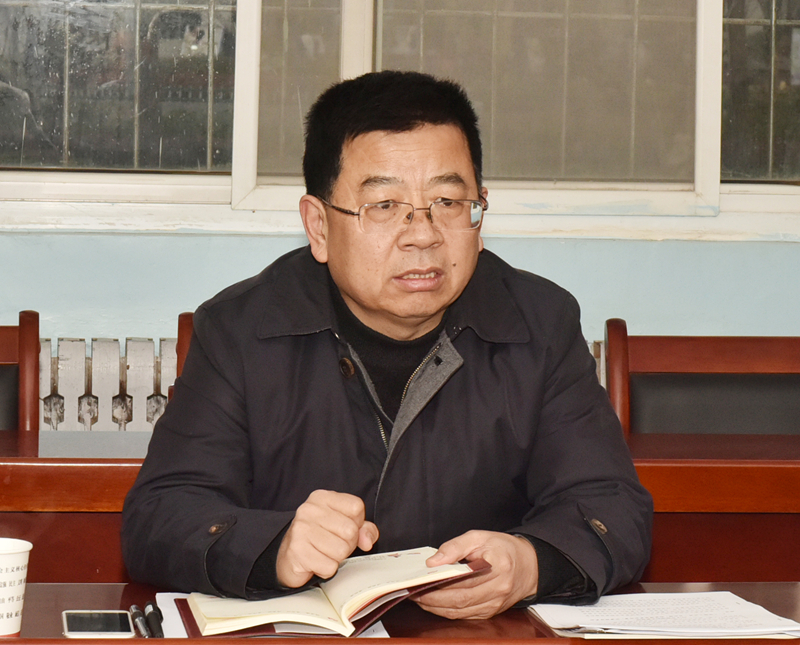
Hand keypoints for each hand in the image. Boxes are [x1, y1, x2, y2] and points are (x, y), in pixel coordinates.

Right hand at [276, 490, 378, 587]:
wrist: (289, 557)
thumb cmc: (320, 538)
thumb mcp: (344, 525)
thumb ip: (364, 529)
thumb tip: (367, 541)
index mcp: (322, 497)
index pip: (356, 507)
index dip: (356, 523)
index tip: (342, 528)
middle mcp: (309, 509)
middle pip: (350, 531)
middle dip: (347, 544)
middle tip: (333, 544)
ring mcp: (301, 529)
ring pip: (341, 551)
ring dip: (337, 558)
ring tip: (324, 553)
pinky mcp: (297, 551)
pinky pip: (329, 567)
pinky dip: (327, 569)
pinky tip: (317, 562)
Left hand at [412, 530, 538, 619]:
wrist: (529, 565)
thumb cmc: (503, 548)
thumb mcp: (479, 537)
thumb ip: (455, 547)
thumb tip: (433, 562)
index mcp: (498, 567)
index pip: (463, 580)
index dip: (439, 584)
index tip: (420, 581)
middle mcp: (498, 590)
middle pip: (460, 601)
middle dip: (432, 599)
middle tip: (413, 592)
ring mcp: (495, 605)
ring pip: (460, 612)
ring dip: (437, 607)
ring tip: (419, 598)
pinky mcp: (491, 612)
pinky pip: (465, 615)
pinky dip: (447, 611)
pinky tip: (434, 603)